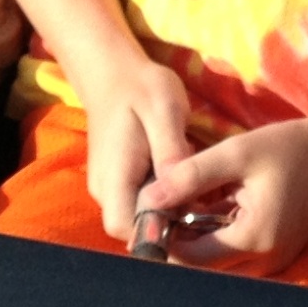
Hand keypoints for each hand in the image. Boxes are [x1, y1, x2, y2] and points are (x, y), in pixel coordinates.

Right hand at [76, 52, 195, 241]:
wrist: (114, 76)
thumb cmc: (141, 88)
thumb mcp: (165, 109)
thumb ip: (171, 149)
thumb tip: (180, 185)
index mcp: (114, 174)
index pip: (125, 226)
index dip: (158, 231)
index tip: (191, 215)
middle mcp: (105, 189)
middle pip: (133, 230)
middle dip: (168, 225)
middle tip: (202, 202)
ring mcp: (109, 188)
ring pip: (138, 219)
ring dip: (167, 213)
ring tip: (196, 191)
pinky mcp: (117, 184)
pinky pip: (139, 206)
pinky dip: (162, 202)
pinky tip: (183, 182)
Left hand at [136, 112, 307, 273]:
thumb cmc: (293, 148)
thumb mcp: (237, 153)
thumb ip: (189, 176)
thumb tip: (146, 199)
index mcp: (255, 239)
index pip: (189, 257)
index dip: (163, 234)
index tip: (153, 204)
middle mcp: (264, 261)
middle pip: (199, 266)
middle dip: (176, 237)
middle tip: (165, 200)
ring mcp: (272, 261)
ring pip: (214, 264)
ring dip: (194, 237)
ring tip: (187, 199)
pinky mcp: (274, 254)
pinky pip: (231, 255)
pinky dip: (214, 235)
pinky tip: (211, 204)